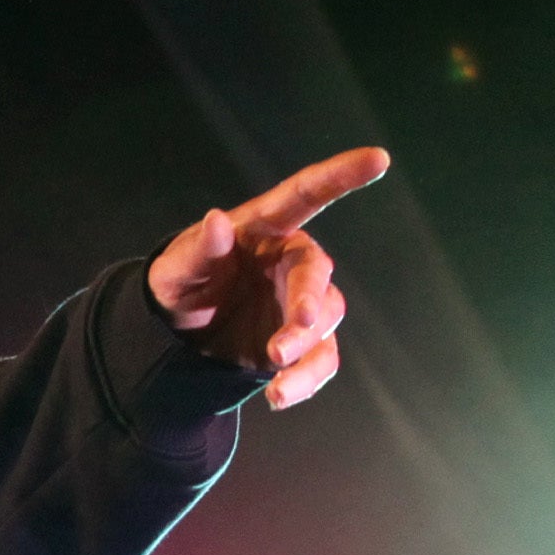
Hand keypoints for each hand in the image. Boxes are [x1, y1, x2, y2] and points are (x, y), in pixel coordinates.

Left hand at [144, 146, 388, 411]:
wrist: (180, 334)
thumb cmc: (180, 284)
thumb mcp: (175, 269)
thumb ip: (198, 248)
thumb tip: (217, 221)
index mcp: (265, 229)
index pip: (306, 194)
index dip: (342, 175)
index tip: (378, 158)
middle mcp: (292, 261)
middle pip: (317, 273)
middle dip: (307, 304)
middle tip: (289, 335)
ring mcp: (301, 301)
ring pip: (325, 319)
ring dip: (304, 346)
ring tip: (274, 371)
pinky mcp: (303, 342)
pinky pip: (321, 359)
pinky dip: (306, 379)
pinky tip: (279, 396)